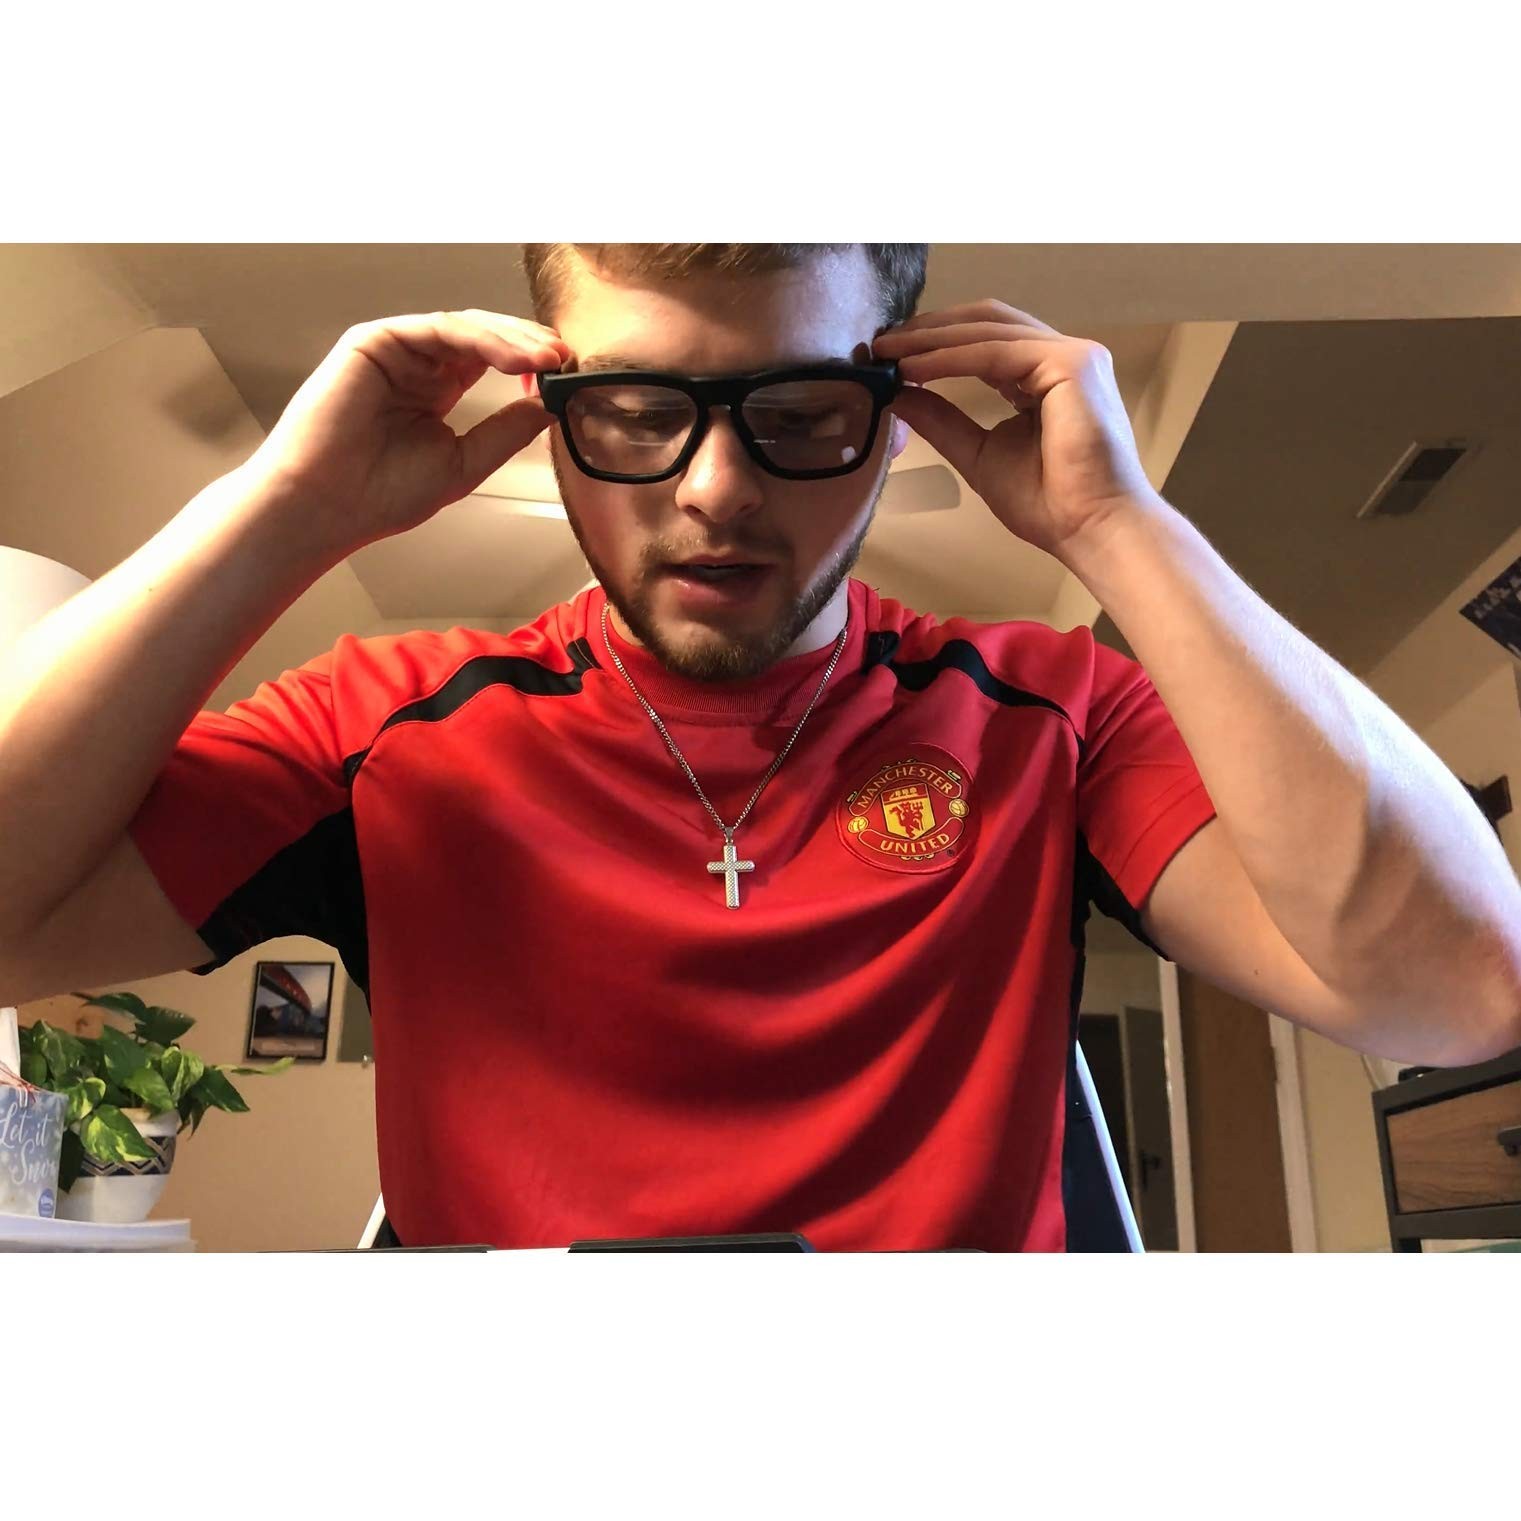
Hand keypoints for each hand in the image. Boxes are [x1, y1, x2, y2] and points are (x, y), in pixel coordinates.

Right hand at [245, 310, 572, 554]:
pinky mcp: (375, 340)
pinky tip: (514, 358)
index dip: (532, 365)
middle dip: (530, 345)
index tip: (568, 378)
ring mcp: (397, 350)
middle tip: (566, 359)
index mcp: (437, 391)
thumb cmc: (380, 494)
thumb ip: (505, 431)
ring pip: (467, 328)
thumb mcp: (464, 463)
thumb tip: (549, 406)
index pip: (494, 361)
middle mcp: (419, 365)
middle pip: (485, 337)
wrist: (326, 507)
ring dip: (513, 340)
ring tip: (548, 359)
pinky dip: (481, 339)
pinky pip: (439, 329)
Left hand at [873, 301, 1157, 559]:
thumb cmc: (1048, 504)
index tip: (889, 356)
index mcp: (1045, 376)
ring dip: (932, 339)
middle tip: (880, 344)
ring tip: (888, 353)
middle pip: (987, 323)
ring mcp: (1073, 355)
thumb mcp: (979, 455)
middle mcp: (1063, 356)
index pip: (986, 340)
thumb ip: (944, 421)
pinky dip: (949, 358)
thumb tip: (899, 395)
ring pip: (989, 331)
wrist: (1091, 530)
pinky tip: (913, 370)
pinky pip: (996, 352)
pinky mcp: (1073, 363)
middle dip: (930, 329)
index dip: (937, 342)